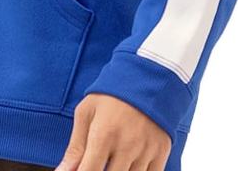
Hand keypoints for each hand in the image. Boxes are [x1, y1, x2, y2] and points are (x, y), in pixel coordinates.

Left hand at [55, 94, 171, 170]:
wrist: (147, 76)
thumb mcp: (87, 112)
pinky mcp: (161, 153)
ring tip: (114, 160)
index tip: (81, 170)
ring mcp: (146, 151)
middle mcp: (126, 145)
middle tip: (98, 161)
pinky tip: (129, 165)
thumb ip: (75, 147)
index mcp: (104, 134)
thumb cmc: (111, 94)